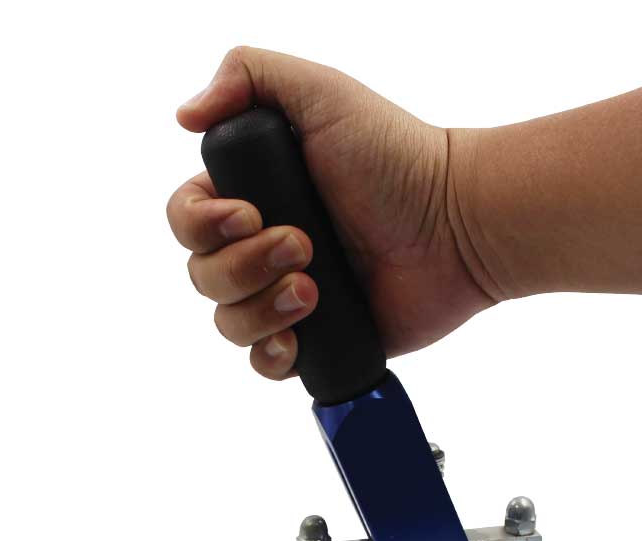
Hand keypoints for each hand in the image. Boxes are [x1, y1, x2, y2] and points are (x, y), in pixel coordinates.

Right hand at [166, 47, 495, 381]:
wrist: (456, 225)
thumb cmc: (397, 157)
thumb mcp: (322, 92)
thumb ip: (248, 75)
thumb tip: (185, 115)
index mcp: (252, 194)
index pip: (187, 220)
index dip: (204, 225)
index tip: (250, 214)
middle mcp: (260, 247)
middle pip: (202, 276)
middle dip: (245, 266)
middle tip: (306, 245)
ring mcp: (285, 297)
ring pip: (227, 323)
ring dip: (262, 309)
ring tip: (315, 289)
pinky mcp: (315, 340)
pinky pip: (264, 363)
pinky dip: (271, 355)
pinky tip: (297, 337)